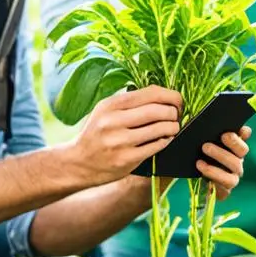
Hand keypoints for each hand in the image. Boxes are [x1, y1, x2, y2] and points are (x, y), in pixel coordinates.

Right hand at [65, 86, 181, 184]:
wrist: (78, 163)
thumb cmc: (97, 133)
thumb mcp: (106, 111)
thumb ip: (130, 102)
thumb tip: (163, 95)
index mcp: (111, 105)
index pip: (151, 93)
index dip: (171, 96)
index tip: (177, 101)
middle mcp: (113, 121)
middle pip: (158, 110)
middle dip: (174, 112)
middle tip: (176, 116)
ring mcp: (120, 141)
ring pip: (160, 128)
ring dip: (173, 127)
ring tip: (173, 128)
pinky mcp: (127, 159)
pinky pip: (156, 146)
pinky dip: (165, 141)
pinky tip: (164, 139)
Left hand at [197, 126, 250, 200]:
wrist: (195, 168)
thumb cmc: (208, 150)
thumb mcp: (214, 140)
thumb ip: (228, 132)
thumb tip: (246, 130)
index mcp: (238, 153)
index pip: (243, 148)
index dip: (236, 142)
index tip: (224, 135)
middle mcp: (237, 167)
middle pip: (236, 163)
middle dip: (220, 155)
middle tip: (205, 146)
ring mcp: (231, 181)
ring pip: (230, 179)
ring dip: (214, 170)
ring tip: (199, 162)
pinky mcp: (223, 192)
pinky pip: (222, 191)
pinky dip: (211, 183)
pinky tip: (200, 175)